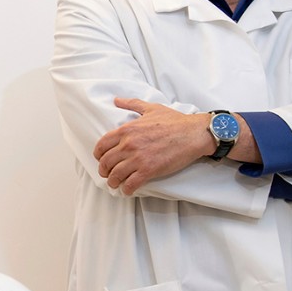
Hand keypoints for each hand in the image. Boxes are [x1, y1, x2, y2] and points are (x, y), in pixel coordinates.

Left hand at [92, 98, 210, 194]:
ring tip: (115, 183)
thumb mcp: (151, 108)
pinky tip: (127, 190)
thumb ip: (132, 104)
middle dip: (104, 170)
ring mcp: (138, 158)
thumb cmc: (175, 121)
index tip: (101, 159)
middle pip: (106, 162)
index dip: (98, 155)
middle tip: (107, 174)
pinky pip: (131, 184)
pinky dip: (126, 189)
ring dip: (113, 181)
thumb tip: (117, 100)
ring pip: (115, 175)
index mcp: (127, 130)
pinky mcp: (149, 170)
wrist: (193, 133)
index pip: (102, 145)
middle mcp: (129, 144)